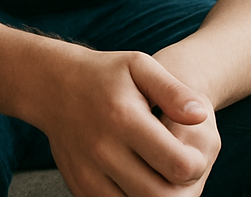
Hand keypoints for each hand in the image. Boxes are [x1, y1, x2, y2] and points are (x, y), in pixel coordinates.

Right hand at [41, 47, 218, 196]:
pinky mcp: (80, 186)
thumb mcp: (138, 66)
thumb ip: (172, 90)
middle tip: (174, 166)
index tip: (188, 150)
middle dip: (181, 188)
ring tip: (156, 172)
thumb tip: (199, 115)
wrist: (51, 85)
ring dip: (158, 196)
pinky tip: (135, 178)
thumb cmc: (103, 75)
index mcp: (122, 118)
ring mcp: (89, 171)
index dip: (195, 163)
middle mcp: (103, 149)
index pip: (179, 165)